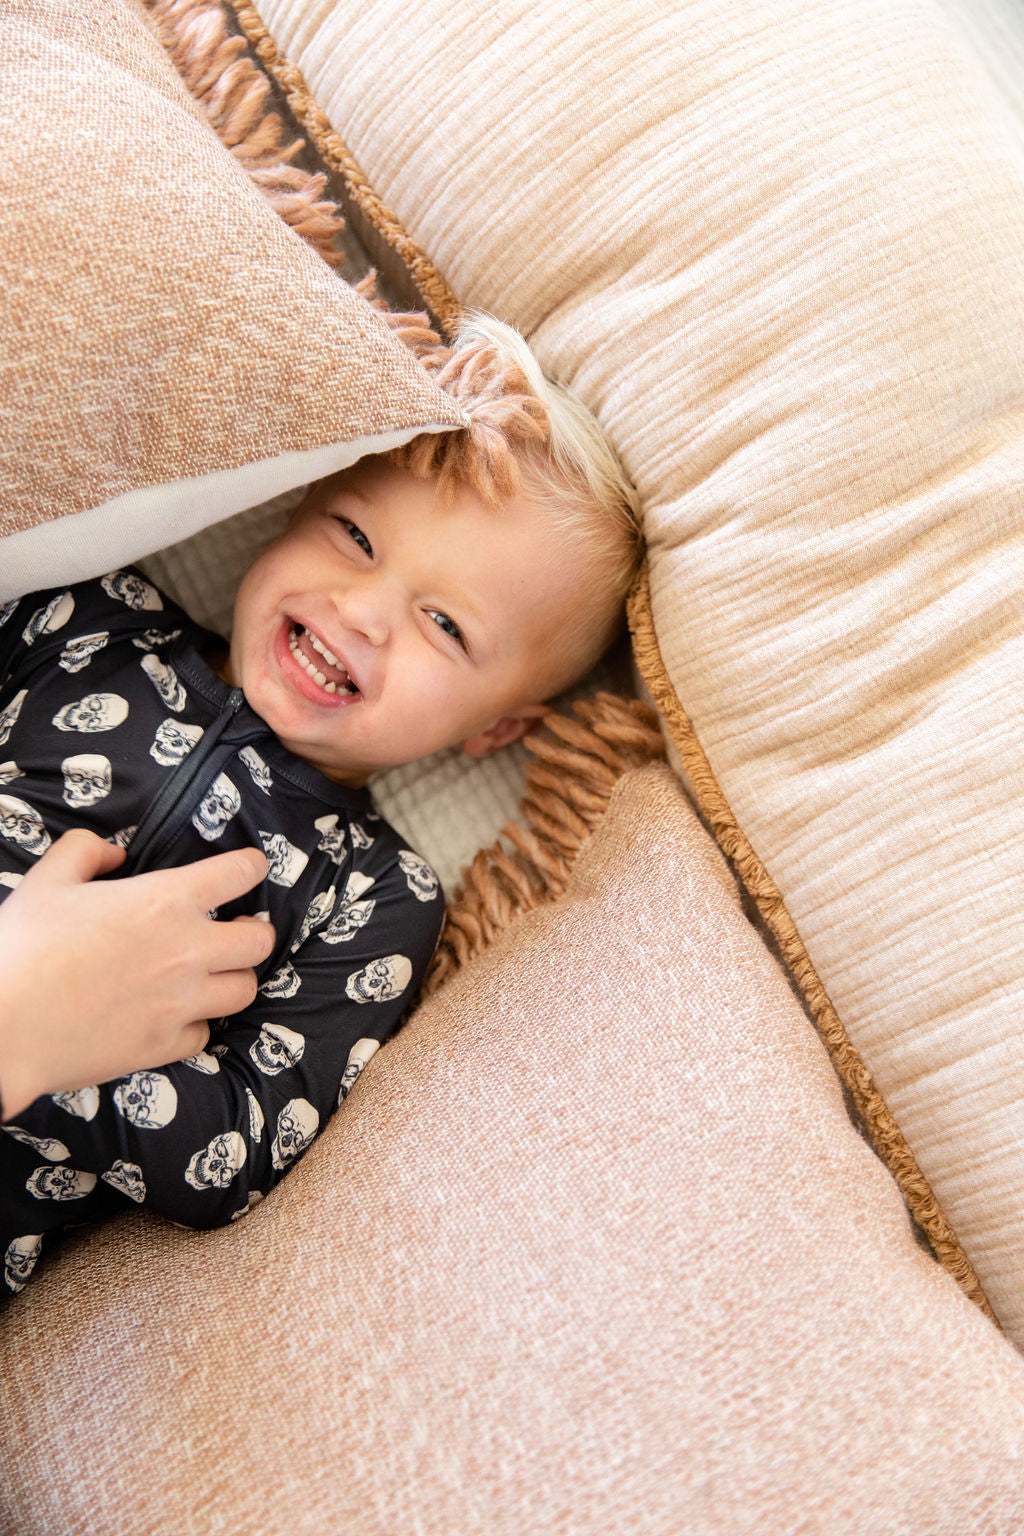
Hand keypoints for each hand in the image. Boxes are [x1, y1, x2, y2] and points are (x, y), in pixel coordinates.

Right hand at [0, 830, 274, 1120]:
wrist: (3, 1025)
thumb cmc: (22, 946)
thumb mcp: (48, 879)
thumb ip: (85, 852)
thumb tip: (115, 855)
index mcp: (166, 900)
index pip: (240, 873)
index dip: (251, 867)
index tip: (248, 870)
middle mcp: (188, 950)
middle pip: (260, 941)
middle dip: (253, 932)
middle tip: (235, 930)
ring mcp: (181, 1002)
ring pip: (244, 990)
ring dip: (232, 978)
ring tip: (212, 974)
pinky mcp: (164, 1045)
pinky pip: (205, 1033)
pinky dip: (196, 1024)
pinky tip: (177, 1015)